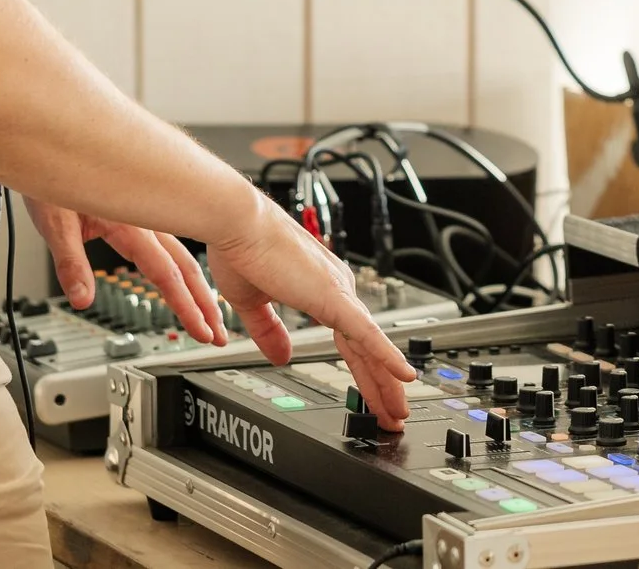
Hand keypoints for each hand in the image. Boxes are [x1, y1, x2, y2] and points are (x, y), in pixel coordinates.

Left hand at [26, 196, 226, 346]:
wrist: (53, 138)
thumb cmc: (50, 177)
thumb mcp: (54, 222)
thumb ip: (71, 263)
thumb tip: (82, 298)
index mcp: (130, 223)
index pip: (165, 273)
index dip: (185, 305)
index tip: (201, 329)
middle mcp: (145, 220)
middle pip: (185, 266)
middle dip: (204, 303)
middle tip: (218, 332)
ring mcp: (144, 216)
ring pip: (181, 254)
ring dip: (198, 287)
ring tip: (210, 312)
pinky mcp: (137, 215)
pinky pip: (169, 244)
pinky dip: (183, 267)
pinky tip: (185, 278)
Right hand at [206, 189, 417, 427]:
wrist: (235, 223)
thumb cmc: (241, 249)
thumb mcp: (253, 303)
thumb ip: (269, 331)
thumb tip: (281, 356)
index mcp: (322, 292)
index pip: (352, 344)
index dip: (364, 374)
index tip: (372, 398)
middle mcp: (338, 291)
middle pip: (367, 351)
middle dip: (381, 387)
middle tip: (393, 415)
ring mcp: (338, 293)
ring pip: (371, 348)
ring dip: (386, 382)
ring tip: (398, 410)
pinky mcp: (332, 296)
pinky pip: (365, 333)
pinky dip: (386, 355)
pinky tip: (403, 375)